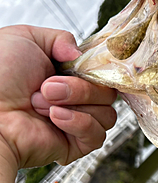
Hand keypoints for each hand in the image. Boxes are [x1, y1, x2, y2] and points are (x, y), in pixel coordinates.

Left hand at [0, 25, 116, 169]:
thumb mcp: (25, 38)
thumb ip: (60, 38)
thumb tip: (82, 55)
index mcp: (65, 75)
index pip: (101, 73)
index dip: (96, 70)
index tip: (79, 67)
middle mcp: (73, 99)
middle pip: (107, 93)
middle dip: (80, 88)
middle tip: (47, 87)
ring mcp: (76, 122)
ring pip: (107, 114)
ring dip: (76, 105)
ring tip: (42, 104)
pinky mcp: (76, 144)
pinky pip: (98, 135)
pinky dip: (78, 123)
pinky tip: (54, 118)